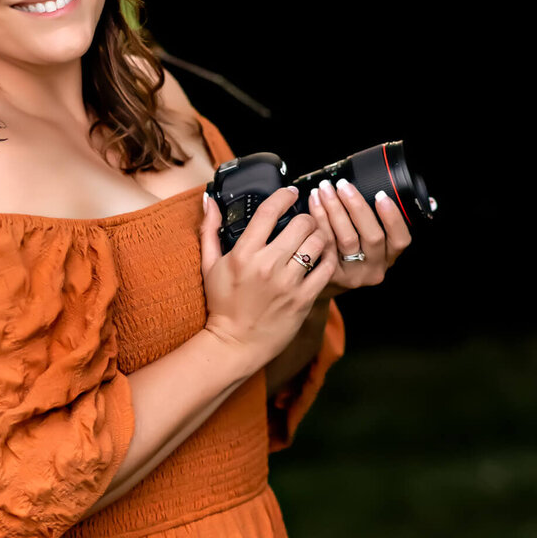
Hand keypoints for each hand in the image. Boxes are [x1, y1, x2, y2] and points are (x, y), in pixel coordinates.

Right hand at [199, 186, 337, 377]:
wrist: (235, 344)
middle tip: (304, 221)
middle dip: (305, 218)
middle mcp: (267, 266)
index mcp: (243, 254)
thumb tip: (209, 200)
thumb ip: (210, 230)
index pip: (269, 212)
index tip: (290, 193)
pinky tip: (322, 257)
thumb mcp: (209, 265)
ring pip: (317, 243)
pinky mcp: (303, 299)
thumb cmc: (222, 305)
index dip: (284, 196)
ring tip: (315, 237)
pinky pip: (326, 269)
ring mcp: (288, 283)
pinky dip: (328, 258)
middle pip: (301, 224)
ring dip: (319, 235)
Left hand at [307, 178, 411, 296]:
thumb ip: (369, 222)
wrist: (318, 283)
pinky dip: (319, 219)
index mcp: (388, 257)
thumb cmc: (346, 255)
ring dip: (335, 209)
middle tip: (344, 186)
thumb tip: (361, 188)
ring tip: (325, 190)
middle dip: (357, 206)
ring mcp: (352, 274)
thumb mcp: (367, 244)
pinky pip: (326, 243)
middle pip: (372, 236)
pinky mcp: (330, 275)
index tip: (381, 195)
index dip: (392, 218)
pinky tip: (314, 203)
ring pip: (346, 239)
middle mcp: (373, 268)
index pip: (400, 240)